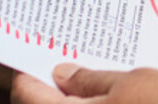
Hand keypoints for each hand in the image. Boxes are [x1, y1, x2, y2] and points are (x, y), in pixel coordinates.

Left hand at [11, 64, 157, 103]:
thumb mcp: (130, 82)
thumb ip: (91, 80)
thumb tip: (64, 73)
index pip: (27, 93)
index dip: (29, 71)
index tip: (35, 57)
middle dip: (52, 88)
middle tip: (64, 66)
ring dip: (75, 100)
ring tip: (90, 82)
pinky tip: (108, 98)